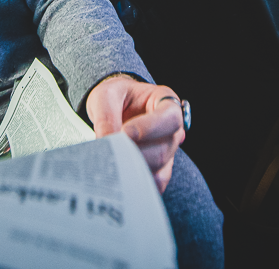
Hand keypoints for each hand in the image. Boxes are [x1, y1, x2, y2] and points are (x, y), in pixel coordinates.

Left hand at [86, 75, 185, 192]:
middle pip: (165, 148)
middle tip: (111, 151)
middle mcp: (173, 129)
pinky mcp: (159, 169)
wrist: (115, 107)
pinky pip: (154, 183)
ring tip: (110, 162)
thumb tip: (105, 142)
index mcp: (166, 102)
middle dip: (137, 152)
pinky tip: (117, 176)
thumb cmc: (115, 97)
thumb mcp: (106, 96)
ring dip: (134, 167)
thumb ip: (106, 117)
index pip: (170, 118)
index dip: (150, 127)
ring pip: (160, 168)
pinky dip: (136, 182)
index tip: (126, 132)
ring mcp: (168, 151)